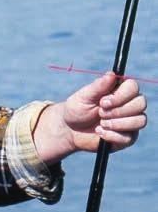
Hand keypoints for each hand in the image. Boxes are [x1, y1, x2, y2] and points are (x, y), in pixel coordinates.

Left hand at [33, 72, 147, 162]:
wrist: (70, 131)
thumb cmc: (77, 109)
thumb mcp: (84, 96)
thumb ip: (99, 86)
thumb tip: (112, 74)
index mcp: (120, 90)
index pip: (133, 87)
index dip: (121, 95)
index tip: (103, 102)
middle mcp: (129, 104)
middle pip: (141, 103)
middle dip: (118, 110)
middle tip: (100, 113)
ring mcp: (131, 121)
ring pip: (140, 121)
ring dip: (117, 123)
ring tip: (101, 124)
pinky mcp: (128, 137)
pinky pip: (129, 138)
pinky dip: (111, 135)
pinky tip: (99, 132)